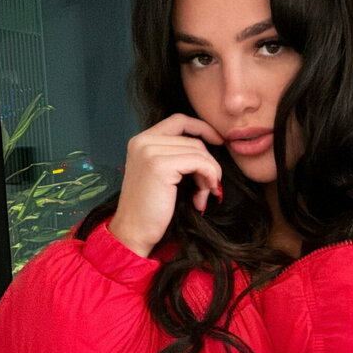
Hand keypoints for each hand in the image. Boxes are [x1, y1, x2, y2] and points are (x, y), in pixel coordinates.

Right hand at [108, 113, 225, 256]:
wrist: (133, 232)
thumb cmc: (151, 209)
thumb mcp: (162, 175)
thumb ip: (177, 156)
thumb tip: (212, 148)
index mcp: (141, 140)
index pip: (179, 120)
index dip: (202, 128)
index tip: (219, 142)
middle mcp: (143, 141)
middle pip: (193, 141)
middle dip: (207, 165)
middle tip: (208, 189)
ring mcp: (150, 151)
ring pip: (199, 152)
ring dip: (209, 175)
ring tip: (202, 196)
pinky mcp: (160, 165)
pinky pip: (200, 163)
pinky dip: (209, 177)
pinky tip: (203, 195)